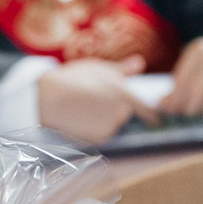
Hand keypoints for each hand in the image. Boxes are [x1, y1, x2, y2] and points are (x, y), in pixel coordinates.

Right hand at [37, 56, 155, 140]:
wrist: (47, 99)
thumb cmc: (72, 79)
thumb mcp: (98, 68)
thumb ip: (122, 69)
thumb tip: (141, 63)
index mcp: (123, 93)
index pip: (146, 108)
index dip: (151, 114)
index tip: (155, 119)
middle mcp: (120, 113)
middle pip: (125, 113)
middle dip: (117, 108)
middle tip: (96, 99)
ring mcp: (109, 128)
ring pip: (113, 124)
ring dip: (106, 118)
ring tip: (86, 107)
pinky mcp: (98, 139)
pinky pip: (102, 134)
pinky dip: (96, 129)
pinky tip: (82, 119)